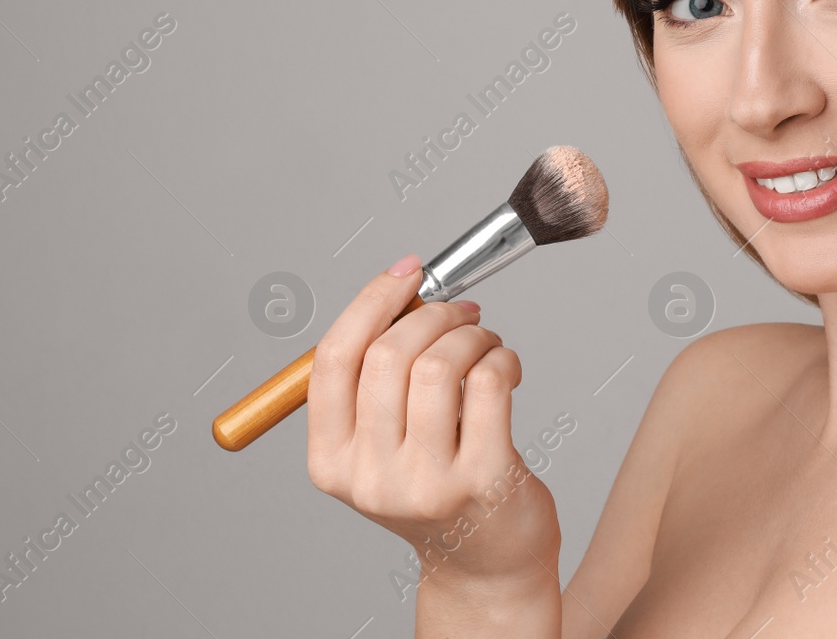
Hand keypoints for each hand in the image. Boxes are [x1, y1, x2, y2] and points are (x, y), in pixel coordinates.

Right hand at [306, 252, 560, 590]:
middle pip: (387, 356)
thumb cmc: (436, 487)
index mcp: (331, 462)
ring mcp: (425, 484)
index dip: (372, 301)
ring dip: (470, 336)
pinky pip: (488, 383)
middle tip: (460, 311)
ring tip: (484, 344)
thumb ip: (376, 381)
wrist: (484, 565)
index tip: (406, 272)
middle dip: (432, 313)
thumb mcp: (382, 445)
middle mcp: (370, 478)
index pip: (334, 359)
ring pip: (439, 364)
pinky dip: (501, 358)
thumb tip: (403, 291)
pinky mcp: (482, 480)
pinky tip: (505, 368)